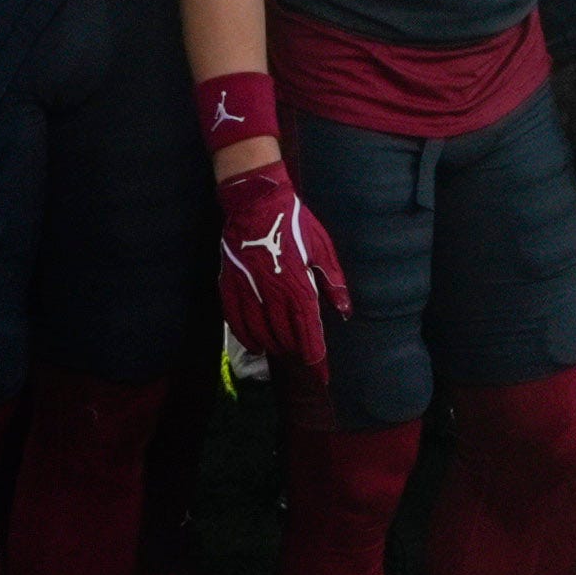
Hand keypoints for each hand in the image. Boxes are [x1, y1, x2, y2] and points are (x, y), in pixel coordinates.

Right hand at [210, 157, 348, 372]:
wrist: (255, 201)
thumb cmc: (294, 222)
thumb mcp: (322, 247)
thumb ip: (333, 282)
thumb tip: (344, 311)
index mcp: (298, 284)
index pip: (308, 331)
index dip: (315, 356)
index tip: (322, 373)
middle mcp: (272, 293)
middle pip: (284, 336)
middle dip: (296, 351)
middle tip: (304, 356)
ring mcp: (248, 291)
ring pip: (260, 333)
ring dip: (274, 346)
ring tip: (283, 350)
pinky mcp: (230, 286)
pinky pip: (236, 322)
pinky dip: (247, 338)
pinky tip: (256, 344)